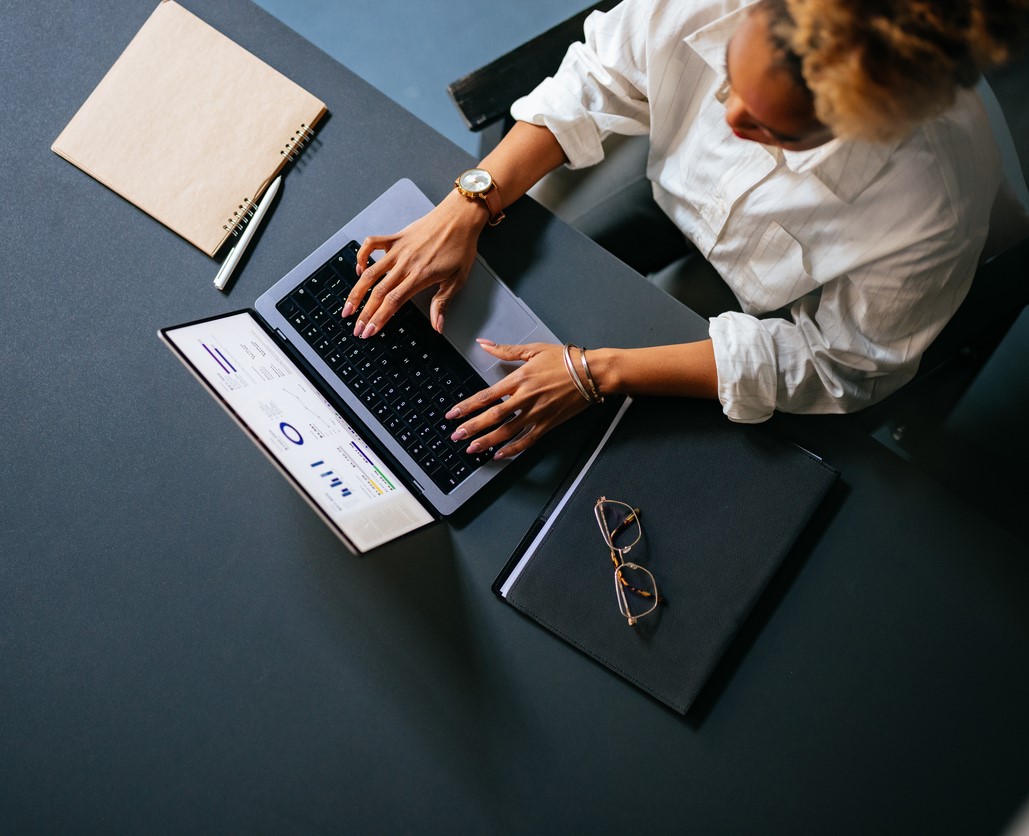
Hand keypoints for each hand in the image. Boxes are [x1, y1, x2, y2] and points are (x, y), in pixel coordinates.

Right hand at [343, 193, 487, 338]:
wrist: (460, 217)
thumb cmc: (461, 246)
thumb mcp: (457, 279)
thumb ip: (442, 303)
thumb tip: (437, 326)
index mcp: (420, 276)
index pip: (393, 302)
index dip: (379, 319)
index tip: (370, 331)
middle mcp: (406, 264)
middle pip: (378, 292)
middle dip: (365, 313)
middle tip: (356, 328)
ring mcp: (398, 250)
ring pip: (370, 273)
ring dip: (356, 292)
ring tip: (348, 307)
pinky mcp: (396, 237)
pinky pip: (371, 244)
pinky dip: (361, 256)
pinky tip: (359, 269)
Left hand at [446, 340, 593, 458]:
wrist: (591, 373)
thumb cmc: (564, 360)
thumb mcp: (533, 350)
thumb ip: (505, 350)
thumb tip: (484, 344)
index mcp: (519, 379)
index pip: (486, 396)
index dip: (467, 407)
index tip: (453, 414)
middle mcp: (525, 398)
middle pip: (492, 416)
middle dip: (471, 427)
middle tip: (456, 436)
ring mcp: (537, 413)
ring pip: (507, 431)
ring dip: (487, 441)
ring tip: (471, 449)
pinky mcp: (548, 423)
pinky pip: (527, 440)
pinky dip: (513, 449)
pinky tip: (500, 455)